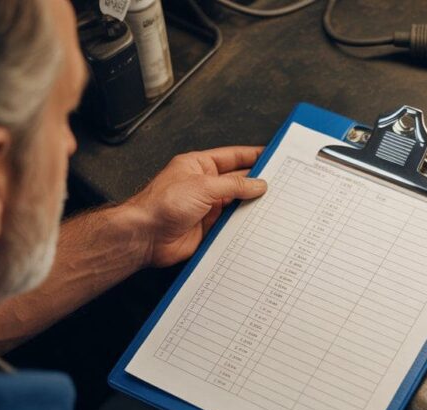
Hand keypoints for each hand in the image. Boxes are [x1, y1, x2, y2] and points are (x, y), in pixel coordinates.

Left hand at [123, 146, 267, 267]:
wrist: (146, 236)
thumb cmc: (162, 204)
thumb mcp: (203, 186)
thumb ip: (234, 185)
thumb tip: (257, 184)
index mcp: (199, 165)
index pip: (232, 157)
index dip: (253, 156)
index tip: (272, 156)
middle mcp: (204, 185)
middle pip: (237, 181)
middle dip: (256, 182)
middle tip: (280, 182)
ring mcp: (206, 206)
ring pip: (237, 203)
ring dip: (251, 204)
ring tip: (274, 203)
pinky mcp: (208, 227)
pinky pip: (231, 224)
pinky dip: (244, 224)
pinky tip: (257, 223)